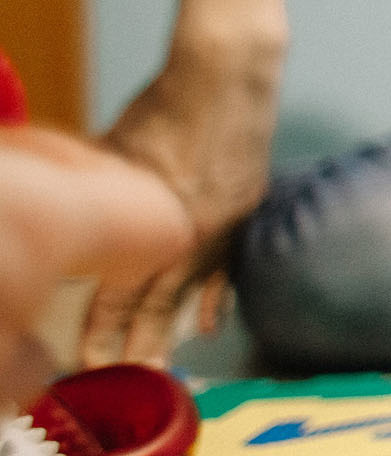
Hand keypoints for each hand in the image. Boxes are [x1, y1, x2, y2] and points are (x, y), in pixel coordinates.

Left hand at [84, 30, 279, 364]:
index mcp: (156, 221)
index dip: (103, 329)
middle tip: (130, 378)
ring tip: (165, 364)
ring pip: (192, 291)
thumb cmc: (167, 105)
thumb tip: (79, 209)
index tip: (90, 359)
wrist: (230, 77)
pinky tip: (209, 321)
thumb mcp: (116, 149)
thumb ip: (104, 191)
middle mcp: (192, 232)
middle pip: (158, 301)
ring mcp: (225, 223)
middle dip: (140, 343)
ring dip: (174, 329)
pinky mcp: (247, 209)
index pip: (121, 289)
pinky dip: (217, 295)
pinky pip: (229, 265)